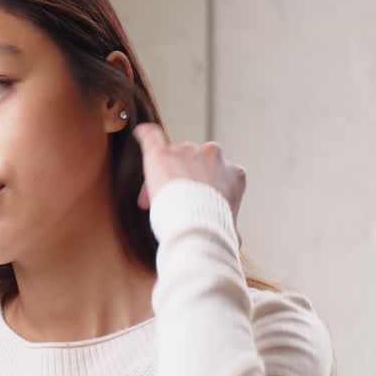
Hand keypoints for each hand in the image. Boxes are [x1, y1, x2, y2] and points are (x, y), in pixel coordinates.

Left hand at [132, 124, 246, 223]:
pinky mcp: (161, 153)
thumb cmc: (214, 230)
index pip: (215, 175)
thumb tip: (235, 240)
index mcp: (234, 173)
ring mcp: (187, 151)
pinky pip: (152, 136)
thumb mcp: (231, 230)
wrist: (196, 225)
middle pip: (194, 162)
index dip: (201, 190)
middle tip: (172, 201)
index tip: (191, 205)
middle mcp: (213, 155)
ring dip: (165, 172)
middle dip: (183, 179)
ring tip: (154, 196)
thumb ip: (230, 226)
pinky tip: (140, 135)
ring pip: (174, 156)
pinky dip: (146, 136)